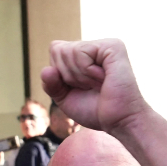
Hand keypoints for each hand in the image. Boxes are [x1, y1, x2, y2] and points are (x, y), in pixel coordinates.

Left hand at [40, 38, 166, 165]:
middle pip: (57, 49)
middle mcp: (94, 46)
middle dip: (67, 75)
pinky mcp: (113, 46)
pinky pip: (80, 51)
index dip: (60, 74)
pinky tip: (102, 78)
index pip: (55, 50)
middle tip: (90, 87)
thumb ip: (52, 84)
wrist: (120, 121)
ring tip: (98, 84)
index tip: (81, 87)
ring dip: (78, 76)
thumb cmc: (97, 110)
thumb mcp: (65, 98)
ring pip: (66, 51)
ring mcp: (104, 45)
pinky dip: (86, 71)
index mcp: (85, 54)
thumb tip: (46, 70)